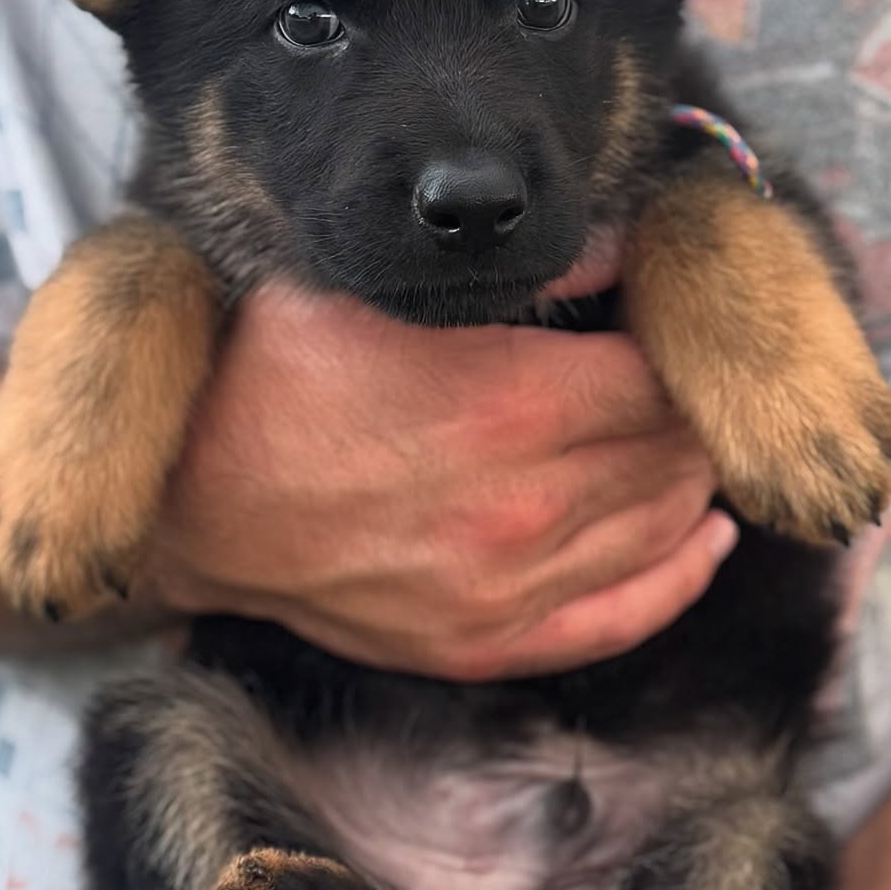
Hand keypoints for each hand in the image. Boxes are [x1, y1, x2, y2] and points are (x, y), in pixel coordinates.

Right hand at [145, 253, 733, 679]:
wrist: (187, 504)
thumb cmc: (267, 379)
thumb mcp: (365, 288)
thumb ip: (506, 271)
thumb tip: (617, 246)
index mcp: (505, 403)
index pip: (657, 376)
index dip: (674, 345)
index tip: (666, 327)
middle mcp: (522, 506)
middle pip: (671, 450)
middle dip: (687, 410)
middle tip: (680, 380)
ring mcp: (506, 589)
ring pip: (663, 526)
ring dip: (690, 480)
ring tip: (688, 443)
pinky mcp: (484, 644)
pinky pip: (624, 617)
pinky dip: (679, 576)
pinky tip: (703, 537)